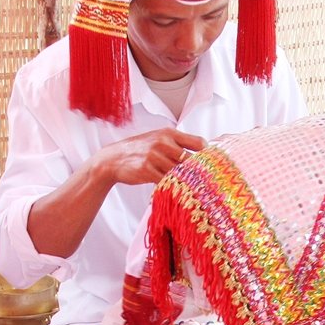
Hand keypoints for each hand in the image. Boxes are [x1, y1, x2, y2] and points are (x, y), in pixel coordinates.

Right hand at [92, 127, 206, 186]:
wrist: (113, 159)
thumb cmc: (140, 151)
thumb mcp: (158, 140)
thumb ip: (178, 145)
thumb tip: (203, 157)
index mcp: (169, 134)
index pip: (199, 143)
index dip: (208, 156)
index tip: (211, 167)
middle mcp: (163, 142)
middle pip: (192, 160)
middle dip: (199, 173)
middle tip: (205, 183)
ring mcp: (154, 156)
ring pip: (180, 173)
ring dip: (186, 183)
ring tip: (190, 190)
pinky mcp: (147, 170)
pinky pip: (166, 182)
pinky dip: (172, 188)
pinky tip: (174, 191)